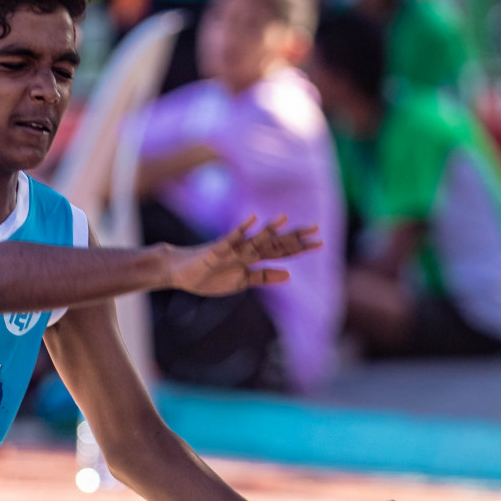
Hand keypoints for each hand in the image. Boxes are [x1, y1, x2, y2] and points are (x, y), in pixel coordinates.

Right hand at [163, 215, 320, 295]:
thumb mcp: (242, 282)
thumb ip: (264, 277)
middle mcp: (246, 251)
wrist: (180, 274)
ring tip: (285, 218)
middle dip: (294, 237)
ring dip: (270, 230)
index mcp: (253, 259)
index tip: (320, 242)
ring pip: (255, 239)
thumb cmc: (209, 276)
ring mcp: (232, 249)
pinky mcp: (216, 250)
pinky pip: (231, 238)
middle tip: (317, 229)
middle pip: (274, 243)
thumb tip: (289, 275)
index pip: (281, 251)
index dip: (300, 247)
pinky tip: (253, 219)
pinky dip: (241, 229)